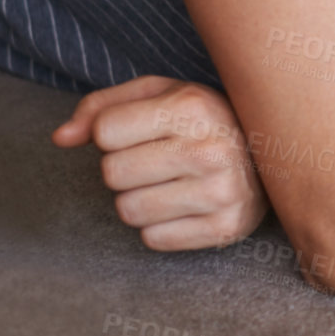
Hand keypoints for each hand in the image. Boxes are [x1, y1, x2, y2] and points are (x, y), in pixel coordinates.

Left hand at [52, 75, 268, 249]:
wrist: (274, 155)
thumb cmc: (203, 122)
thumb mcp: (160, 96)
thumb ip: (103, 107)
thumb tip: (60, 138)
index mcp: (193, 107)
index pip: (104, 132)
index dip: (115, 133)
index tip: (145, 132)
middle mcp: (211, 149)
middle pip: (112, 173)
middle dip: (125, 168)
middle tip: (158, 160)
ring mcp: (222, 191)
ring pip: (129, 210)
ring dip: (140, 199)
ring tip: (172, 183)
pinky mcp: (226, 227)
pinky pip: (153, 239)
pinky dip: (161, 226)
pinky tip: (186, 206)